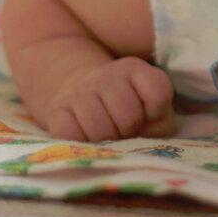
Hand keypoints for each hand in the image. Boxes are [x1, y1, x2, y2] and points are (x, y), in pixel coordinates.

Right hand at [44, 56, 175, 141]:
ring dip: (106, 142)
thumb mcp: (153, 116)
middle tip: (123, 133)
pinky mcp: (57, 107)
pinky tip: (85, 137)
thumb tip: (144, 145)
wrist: (84, 98)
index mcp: (137, 71)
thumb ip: (159, 126)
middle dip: (129, 133)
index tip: (147, 119)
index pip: (157, 93)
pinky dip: (82, 144)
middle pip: (128, 115)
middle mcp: (109, 73)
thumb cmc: (128, 114)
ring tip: (106, 136)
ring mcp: (81, 88)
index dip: (156, 115)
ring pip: (100, 128)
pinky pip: (72, 135)